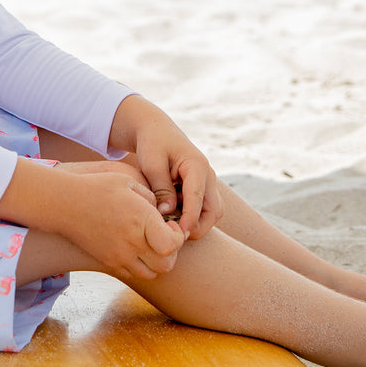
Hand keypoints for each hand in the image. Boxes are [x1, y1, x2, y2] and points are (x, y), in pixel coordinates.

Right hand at [55, 169, 185, 281]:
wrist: (65, 203)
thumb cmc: (97, 187)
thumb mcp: (127, 181)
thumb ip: (150, 196)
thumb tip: (161, 211)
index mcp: (141, 220)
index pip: (172, 244)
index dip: (177, 236)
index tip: (169, 224)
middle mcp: (132, 242)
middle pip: (166, 264)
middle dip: (171, 252)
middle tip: (163, 236)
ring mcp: (119, 256)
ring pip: (151, 273)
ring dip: (156, 261)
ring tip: (149, 244)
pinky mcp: (108, 262)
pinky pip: (132, 273)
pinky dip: (139, 265)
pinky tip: (133, 247)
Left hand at [110, 95, 221, 239]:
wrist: (155, 130)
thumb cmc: (152, 144)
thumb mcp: (151, 163)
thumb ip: (161, 188)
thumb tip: (168, 212)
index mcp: (197, 165)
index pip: (198, 198)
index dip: (190, 218)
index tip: (180, 235)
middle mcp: (208, 175)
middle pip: (214, 210)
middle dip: (198, 226)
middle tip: (176, 236)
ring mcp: (207, 182)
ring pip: (211, 212)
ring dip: (195, 222)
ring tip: (171, 226)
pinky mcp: (201, 187)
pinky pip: (203, 208)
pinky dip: (191, 216)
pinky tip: (171, 216)